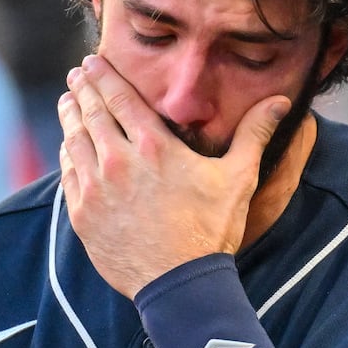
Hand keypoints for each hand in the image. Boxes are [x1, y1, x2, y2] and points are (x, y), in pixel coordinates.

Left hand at [57, 55, 290, 297]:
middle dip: (83, 90)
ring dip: (70, 116)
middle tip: (77, 75)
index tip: (92, 62)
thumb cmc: (211, 231)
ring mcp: (96, 189)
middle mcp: (118, 161)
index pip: (120, 98)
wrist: (180, 285)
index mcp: (154, 146)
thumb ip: (253, 134)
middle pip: (92, 113)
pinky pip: (69, 174)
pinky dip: (68, 154)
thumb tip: (280, 101)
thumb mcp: (238, 179)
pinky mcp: (83, 215)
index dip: (104, 76)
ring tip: (67, 102)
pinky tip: (69, 147)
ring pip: (74, 140)